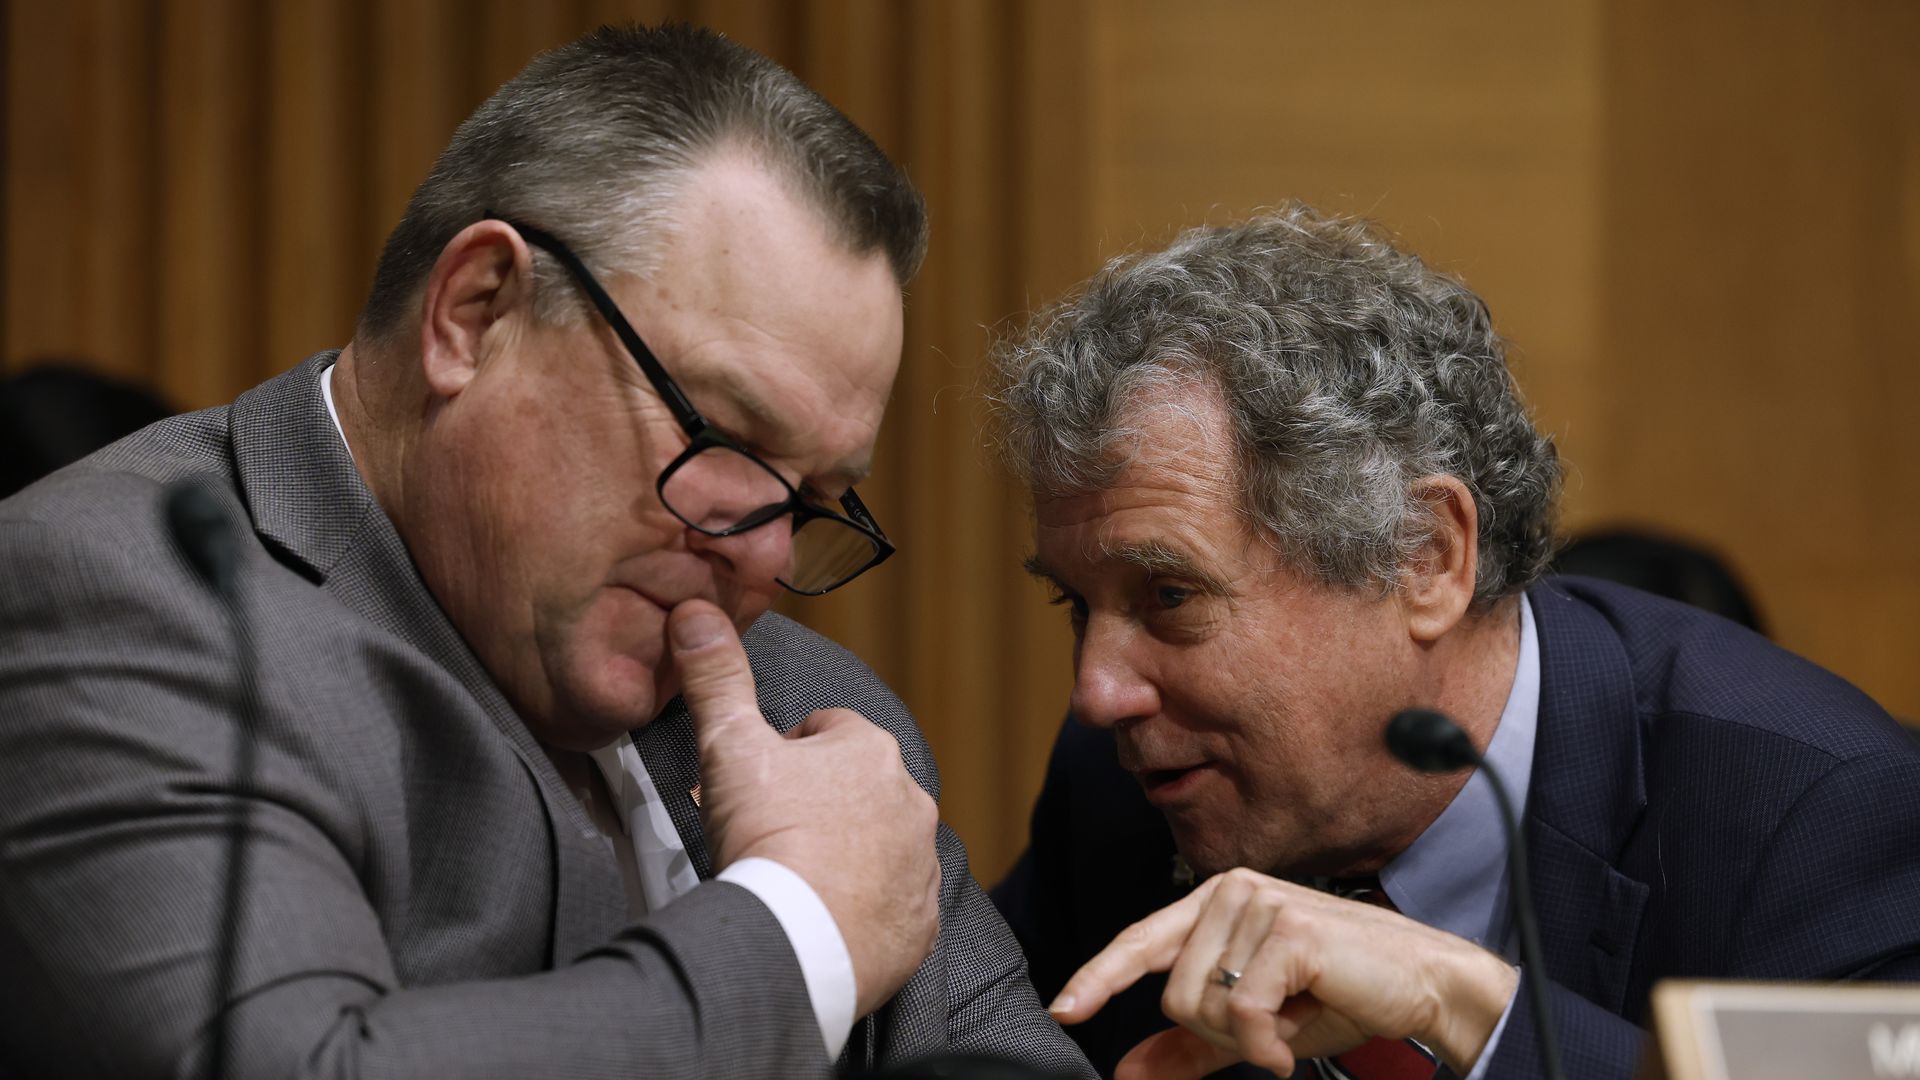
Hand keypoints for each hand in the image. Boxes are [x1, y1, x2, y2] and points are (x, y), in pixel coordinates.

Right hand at [668, 601, 940, 1017]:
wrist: (798, 942)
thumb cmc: (768, 838)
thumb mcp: (729, 746)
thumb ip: (717, 678)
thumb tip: (696, 614)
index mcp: (870, 750)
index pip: (826, 731)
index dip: (784, 753)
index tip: (757, 783)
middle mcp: (911, 801)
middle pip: (856, 789)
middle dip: (818, 804)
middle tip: (769, 833)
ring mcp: (921, 864)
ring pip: (880, 845)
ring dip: (846, 854)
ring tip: (794, 878)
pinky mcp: (920, 922)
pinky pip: (894, 905)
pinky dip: (864, 908)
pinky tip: (825, 917)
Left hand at [1049, 868, 1516, 1078]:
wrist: (1422, 985)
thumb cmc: (1340, 994)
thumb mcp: (1255, 1025)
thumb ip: (1191, 1044)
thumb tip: (1128, 1071)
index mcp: (1216, 901)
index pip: (1140, 941)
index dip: (1097, 978)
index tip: (1064, 1011)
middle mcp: (1231, 890)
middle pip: (1172, 992)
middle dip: (1219, 1033)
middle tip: (1272, 1030)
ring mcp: (1259, 902)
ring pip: (1201, 1002)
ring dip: (1247, 1038)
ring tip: (1291, 1023)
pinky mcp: (1287, 929)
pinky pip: (1241, 1010)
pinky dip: (1265, 1045)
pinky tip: (1293, 1039)